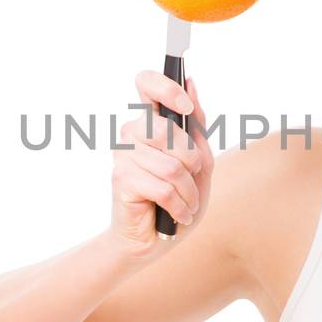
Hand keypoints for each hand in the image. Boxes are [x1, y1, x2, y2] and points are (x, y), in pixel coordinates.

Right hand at [109, 71, 213, 257]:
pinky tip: (179, 214)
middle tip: (193, 177)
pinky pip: (164, 188)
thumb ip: (197, 126)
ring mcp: (123, 155)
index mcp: (150, 120)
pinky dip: (181, 206)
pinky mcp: (121, 180)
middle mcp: (132, 132)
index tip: (185, 107)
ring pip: (172, 166)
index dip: (166, 89)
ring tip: (187, 203)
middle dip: (192, 159)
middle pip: (166, 129)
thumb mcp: (200, 161)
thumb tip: (191, 82)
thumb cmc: (178, 197)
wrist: (156, 239)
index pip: (146, 83)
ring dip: (190, 191)